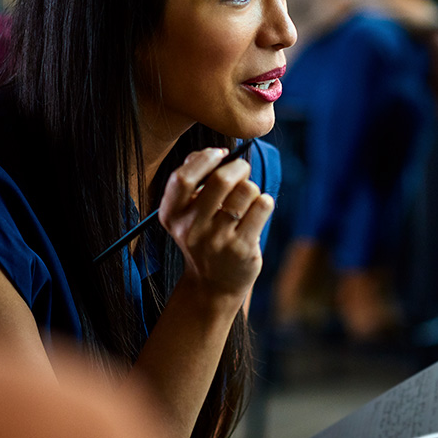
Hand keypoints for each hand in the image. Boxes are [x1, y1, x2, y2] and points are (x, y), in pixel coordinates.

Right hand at [157, 149, 272, 303]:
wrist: (213, 285)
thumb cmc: (205, 236)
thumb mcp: (188, 213)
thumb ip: (194, 181)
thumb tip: (211, 153)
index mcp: (172, 215)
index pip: (182, 179)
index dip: (204, 159)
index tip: (219, 153)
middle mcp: (191, 229)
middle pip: (220, 180)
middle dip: (238, 167)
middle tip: (242, 171)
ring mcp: (217, 241)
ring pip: (246, 190)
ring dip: (252, 188)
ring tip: (247, 200)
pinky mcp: (242, 249)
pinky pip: (263, 206)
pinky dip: (265, 202)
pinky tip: (257, 212)